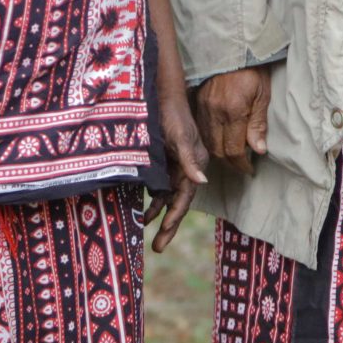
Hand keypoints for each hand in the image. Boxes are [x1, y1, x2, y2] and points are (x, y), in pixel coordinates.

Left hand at [143, 90, 210, 250]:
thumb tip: (202, 182)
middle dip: (168, 225)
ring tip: (143, 231)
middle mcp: (188, 168)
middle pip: (178, 202)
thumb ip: (190, 161)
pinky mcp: (164, 162)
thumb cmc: (172, 113)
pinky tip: (140, 210)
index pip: (186, 196)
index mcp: (195, 164)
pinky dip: (150, 199)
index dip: (175, 215)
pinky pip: (158, 186)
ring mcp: (176, 166)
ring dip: (156, 214)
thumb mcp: (180, 137)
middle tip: (158, 248)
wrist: (162, 94)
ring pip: (167, 197)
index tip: (163, 230)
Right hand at [195, 67, 271, 176]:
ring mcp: (203, 109)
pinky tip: (219, 140)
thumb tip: (258, 150)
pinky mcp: (197, 104)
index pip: (234, 149)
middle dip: (231, 162)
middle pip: (218, 150)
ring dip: (219, 153)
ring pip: (206, 143)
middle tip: (242, 164)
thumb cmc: (252, 71)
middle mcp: (214, 113)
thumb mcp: (263, 95)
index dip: (242, 164)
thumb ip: (259, 124)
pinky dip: (209, 140)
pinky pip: (200, 130)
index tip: (249, 169)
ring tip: (232, 154)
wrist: (232, 48)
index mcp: (233, 111)